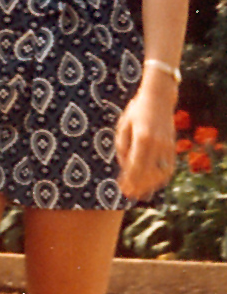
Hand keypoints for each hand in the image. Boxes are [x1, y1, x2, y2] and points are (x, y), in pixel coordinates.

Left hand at [116, 76, 177, 198]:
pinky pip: (168, 167)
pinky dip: (161, 178)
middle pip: (148, 172)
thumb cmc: (135, 111)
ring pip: (161, 173)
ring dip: (150, 185)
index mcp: (142, 138)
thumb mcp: (123, 126)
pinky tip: (152, 183)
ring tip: (140, 192)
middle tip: (128, 194)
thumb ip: (122, 147)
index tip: (121, 188)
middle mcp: (157, 144)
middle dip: (137, 186)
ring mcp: (167, 146)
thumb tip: (124, 166)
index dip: (128, 179)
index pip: (135, 166)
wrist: (158, 99)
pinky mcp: (172, 147)